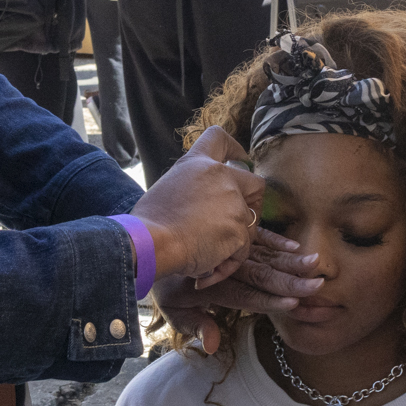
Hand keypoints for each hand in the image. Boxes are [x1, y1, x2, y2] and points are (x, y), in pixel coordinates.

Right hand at [129, 127, 264, 282]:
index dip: (235, 148)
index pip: (218, 138)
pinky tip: (208, 267)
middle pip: (255, 183)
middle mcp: (220, 176)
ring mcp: (233, 202)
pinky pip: (242, 249)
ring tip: (209, 254)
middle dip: (253, 203)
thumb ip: (192, 187)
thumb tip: (200, 203)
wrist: (153, 244)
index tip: (241, 159)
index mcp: (197, 163)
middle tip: (240, 220)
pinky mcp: (239, 229)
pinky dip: (228, 261)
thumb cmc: (150, 223)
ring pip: (250, 223)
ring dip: (234, 240)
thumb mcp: (168, 188)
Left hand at [154, 228, 322, 355]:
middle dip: (292, 282)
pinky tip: (295, 246)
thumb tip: (213, 345)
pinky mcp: (230, 234)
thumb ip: (195, 326)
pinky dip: (276, 240)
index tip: (296, 304)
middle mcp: (224, 267)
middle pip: (262, 276)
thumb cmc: (164, 284)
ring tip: (315, 264)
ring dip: (290, 261)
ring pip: (264, 256)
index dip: (271, 301)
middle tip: (318, 284)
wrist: (149, 242)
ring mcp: (229, 249)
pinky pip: (255, 236)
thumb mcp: (173, 310)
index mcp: (212, 287)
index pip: (247, 297)